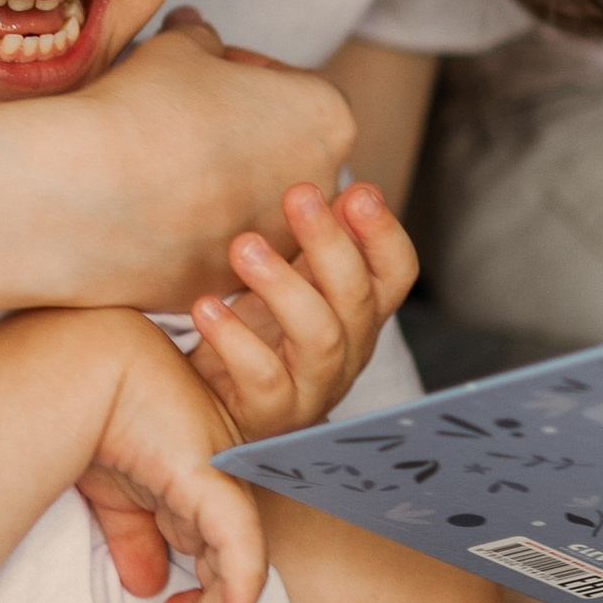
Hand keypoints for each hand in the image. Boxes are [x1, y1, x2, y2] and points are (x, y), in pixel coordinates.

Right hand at [68, 316, 268, 602]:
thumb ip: (134, 540)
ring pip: (234, 572)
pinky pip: (240, 547)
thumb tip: (148, 587)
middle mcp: (215, 490)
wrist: (80, 371)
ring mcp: (221, 484)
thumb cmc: (90, 418)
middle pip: (224, 576)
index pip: (209, 564)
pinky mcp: (216, 479)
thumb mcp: (111, 497)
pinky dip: (241, 588)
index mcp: (192, 491)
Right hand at [80, 14, 355, 306]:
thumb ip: (203, 37)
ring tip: (159, 163)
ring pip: (251, 203)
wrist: (85, 194)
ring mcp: (278, 244)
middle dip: (239, 132)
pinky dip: (190, 230)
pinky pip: (217, 248)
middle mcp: (318, 188)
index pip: (292, 86)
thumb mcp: (179, 48)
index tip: (200, 74)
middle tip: (181, 118)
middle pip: (281, 148)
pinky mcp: (232, 284)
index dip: (242, 72)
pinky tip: (145, 208)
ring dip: (217, 183)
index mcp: (326, 118)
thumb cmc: (142, 107)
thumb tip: (197, 30)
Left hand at [188, 181, 418, 439]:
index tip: (359, 192)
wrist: (208, 408)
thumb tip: (351, 188)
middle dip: (330, 242)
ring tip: (243, 246)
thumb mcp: (291, 281)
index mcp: (359, 313)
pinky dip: (234, 339)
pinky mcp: (269, 415)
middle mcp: (348, 351)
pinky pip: (263, 377)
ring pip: (319, 336)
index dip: (385, 234)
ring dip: (283, 284)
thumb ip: (317, 242)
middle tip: (298, 194)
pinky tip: (205, 307)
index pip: (396, 273)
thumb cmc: (256, 333)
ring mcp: (313, 388)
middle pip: (357, 297)